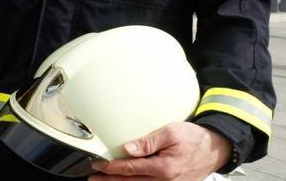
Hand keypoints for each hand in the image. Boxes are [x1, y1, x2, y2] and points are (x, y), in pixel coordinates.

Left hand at [90, 122, 230, 179]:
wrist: (216, 149)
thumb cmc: (194, 138)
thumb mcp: (170, 132)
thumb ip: (147, 142)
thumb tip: (127, 148)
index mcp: (164, 168)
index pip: (131, 169)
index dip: (112, 167)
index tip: (98, 165)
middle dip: (111, 180)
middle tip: (93, 178)